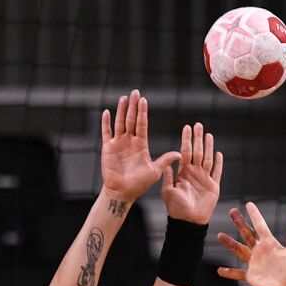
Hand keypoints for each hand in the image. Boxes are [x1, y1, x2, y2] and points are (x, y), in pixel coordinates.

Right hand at [99, 90, 180, 204]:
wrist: (123, 192)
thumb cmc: (139, 184)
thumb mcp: (155, 171)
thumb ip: (165, 160)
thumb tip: (180, 153)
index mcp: (141, 145)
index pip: (142, 124)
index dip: (143, 112)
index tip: (144, 100)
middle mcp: (130, 141)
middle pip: (131, 120)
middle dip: (133, 106)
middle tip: (135, 92)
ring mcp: (118, 144)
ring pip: (120, 123)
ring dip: (121, 110)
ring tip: (124, 98)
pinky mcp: (107, 148)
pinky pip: (106, 133)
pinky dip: (106, 123)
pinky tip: (107, 112)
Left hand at [160, 122, 222, 224]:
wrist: (188, 222)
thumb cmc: (176, 208)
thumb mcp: (167, 191)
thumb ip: (168, 177)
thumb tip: (166, 163)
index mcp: (183, 173)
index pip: (185, 152)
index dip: (186, 140)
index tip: (186, 128)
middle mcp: (194, 173)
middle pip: (197, 152)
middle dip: (197, 138)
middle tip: (198, 125)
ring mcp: (204, 179)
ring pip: (207, 159)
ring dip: (208, 147)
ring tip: (208, 134)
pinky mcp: (213, 187)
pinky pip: (217, 172)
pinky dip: (218, 163)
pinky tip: (218, 153)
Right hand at [216, 203, 285, 285]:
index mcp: (270, 244)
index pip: (260, 226)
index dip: (255, 215)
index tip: (249, 204)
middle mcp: (260, 251)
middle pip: (247, 234)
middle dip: (239, 223)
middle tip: (232, 211)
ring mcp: (255, 263)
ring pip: (239, 250)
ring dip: (229, 243)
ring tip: (219, 235)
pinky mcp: (251, 276)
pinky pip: (238, 273)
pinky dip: (229, 272)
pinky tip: (219, 270)